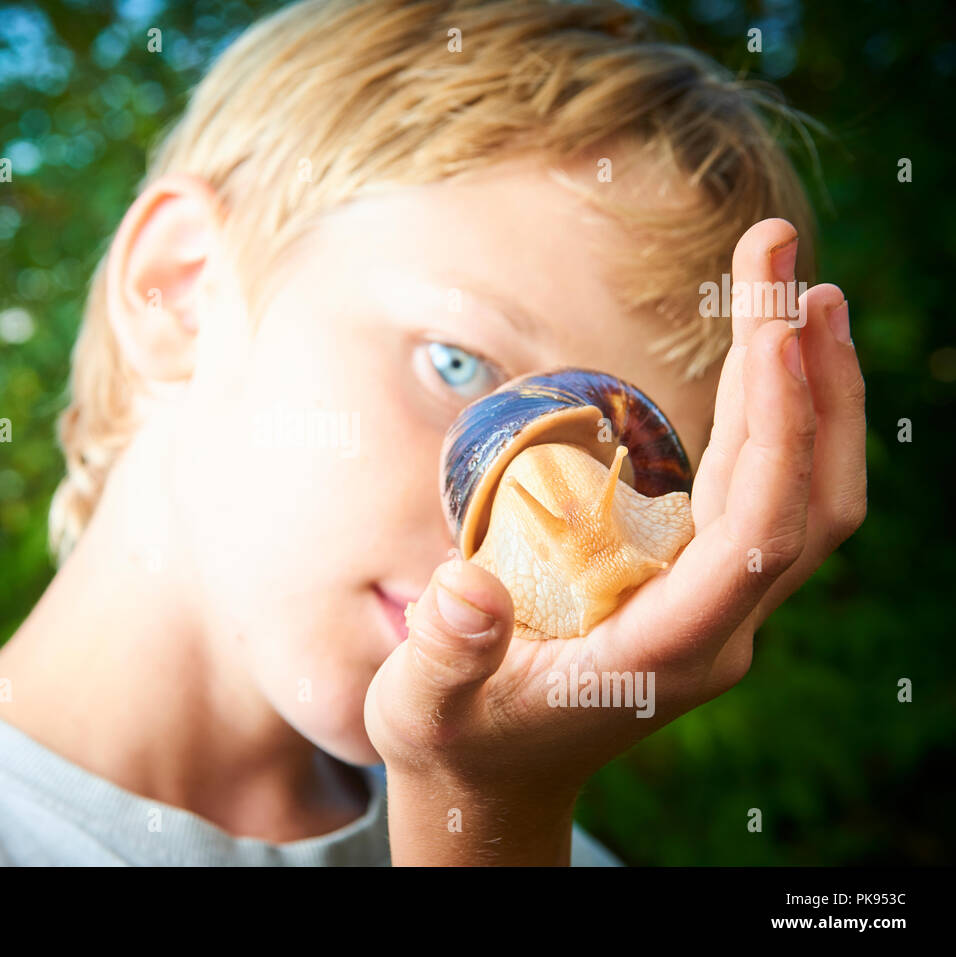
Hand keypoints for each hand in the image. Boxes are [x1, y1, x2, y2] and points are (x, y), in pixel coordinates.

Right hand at [363, 218, 866, 863]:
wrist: (494, 786)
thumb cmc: (456, 742)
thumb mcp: (423, 708)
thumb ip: (444, 656)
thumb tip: (465, 591)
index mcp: (660, 655)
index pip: (753, 537)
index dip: (777, 433)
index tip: (774, 327)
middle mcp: (716, 632)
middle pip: (807, 503)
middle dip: (808, 377)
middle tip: (785, 261)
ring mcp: (721, 611)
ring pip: (808, 500)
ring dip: (814, 392)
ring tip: (800, 287)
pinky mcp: (706, 589)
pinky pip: (771, 499)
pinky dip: (783, 421)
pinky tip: (767, 359)